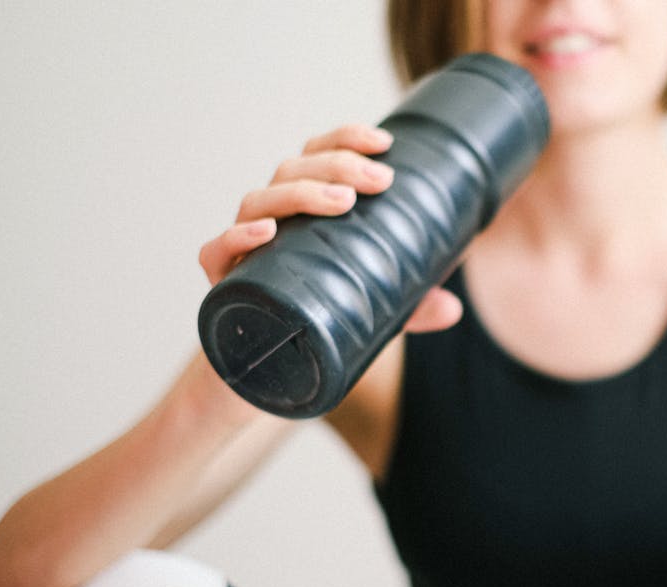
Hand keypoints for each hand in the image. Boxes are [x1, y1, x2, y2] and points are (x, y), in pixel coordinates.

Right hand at [197, 123, 462, 332]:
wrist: (261, 367)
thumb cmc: (316, 317)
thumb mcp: (371, 310)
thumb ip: (409, 307)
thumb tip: (452, 309)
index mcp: (301, 207)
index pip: (317, 154)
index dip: (346, 139)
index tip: (385, 143)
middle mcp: (269, 217)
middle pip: (292, 169)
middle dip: (337, 165)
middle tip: (380, 181)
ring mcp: (241, 247)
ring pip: (257, 200)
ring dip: (300, 193)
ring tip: (342, 202)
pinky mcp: (220, 282)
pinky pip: (215, 251)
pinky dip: (237, 237)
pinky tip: (267, 233)